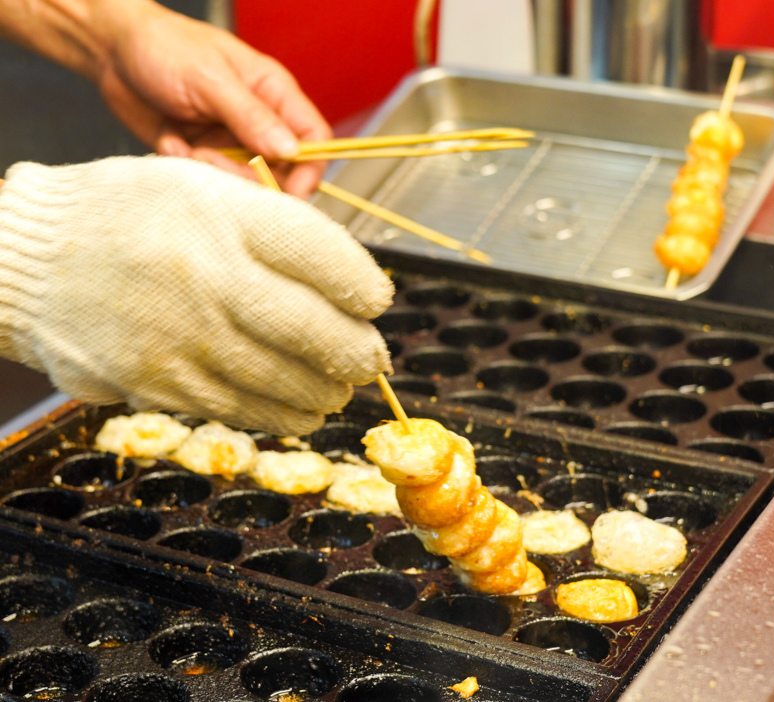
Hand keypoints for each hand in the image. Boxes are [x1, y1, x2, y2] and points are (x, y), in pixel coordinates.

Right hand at [0, 157, 392, 434]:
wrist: (20, 261)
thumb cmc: (121, 216)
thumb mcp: (196, 188)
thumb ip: (270, 227)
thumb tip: (344, 283)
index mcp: (217, 215)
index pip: (321, 254)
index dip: (363, 286)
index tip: (377, 300)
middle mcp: (202, 277)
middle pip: (313, 330)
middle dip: (358, 352)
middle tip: (374, 358)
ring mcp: (179, 337)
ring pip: (284, 382)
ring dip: (327, 390)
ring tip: (341, 386)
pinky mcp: (159, 384)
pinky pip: (242, 409)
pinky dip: (282, 414)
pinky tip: (301, 409)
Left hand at [96, 0, 330, 196]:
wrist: (111, 51)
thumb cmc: (164, 46)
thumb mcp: (209, 78)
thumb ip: (251, 115)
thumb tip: (292, 151)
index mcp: (275, 94)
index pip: (314, 141)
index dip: (309, 170)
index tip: (289, 190)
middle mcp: (260, 123)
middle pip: (281, 173)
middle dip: (247, 177)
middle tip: (206, 157)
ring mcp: (232, 143)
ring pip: (244, 183)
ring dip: (212, 173)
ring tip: (181, 145)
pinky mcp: (204, 157)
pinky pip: (209, 182)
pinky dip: (186, 169)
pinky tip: (168, 140)